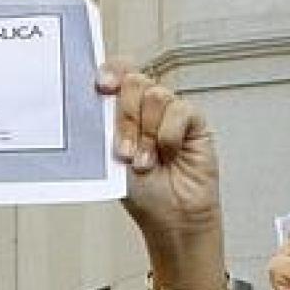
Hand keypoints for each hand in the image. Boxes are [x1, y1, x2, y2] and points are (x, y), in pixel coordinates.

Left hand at [99, 62, 221, 250]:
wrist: (170, 217)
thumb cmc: (142, 192)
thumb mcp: (111, 159)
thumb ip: (104, 129)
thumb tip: (95, 103)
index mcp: (123, 110)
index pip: (118, 73)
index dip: (110, 72)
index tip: (101, 86)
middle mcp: (146, 107)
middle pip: (134, 82)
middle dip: (125, 118)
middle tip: (124, 152)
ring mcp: (170, 112)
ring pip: (155, 96)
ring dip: (146, 133)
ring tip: (145, 162)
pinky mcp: (193, 121)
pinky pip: (179, 111)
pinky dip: (168, 135)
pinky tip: (169, 155)